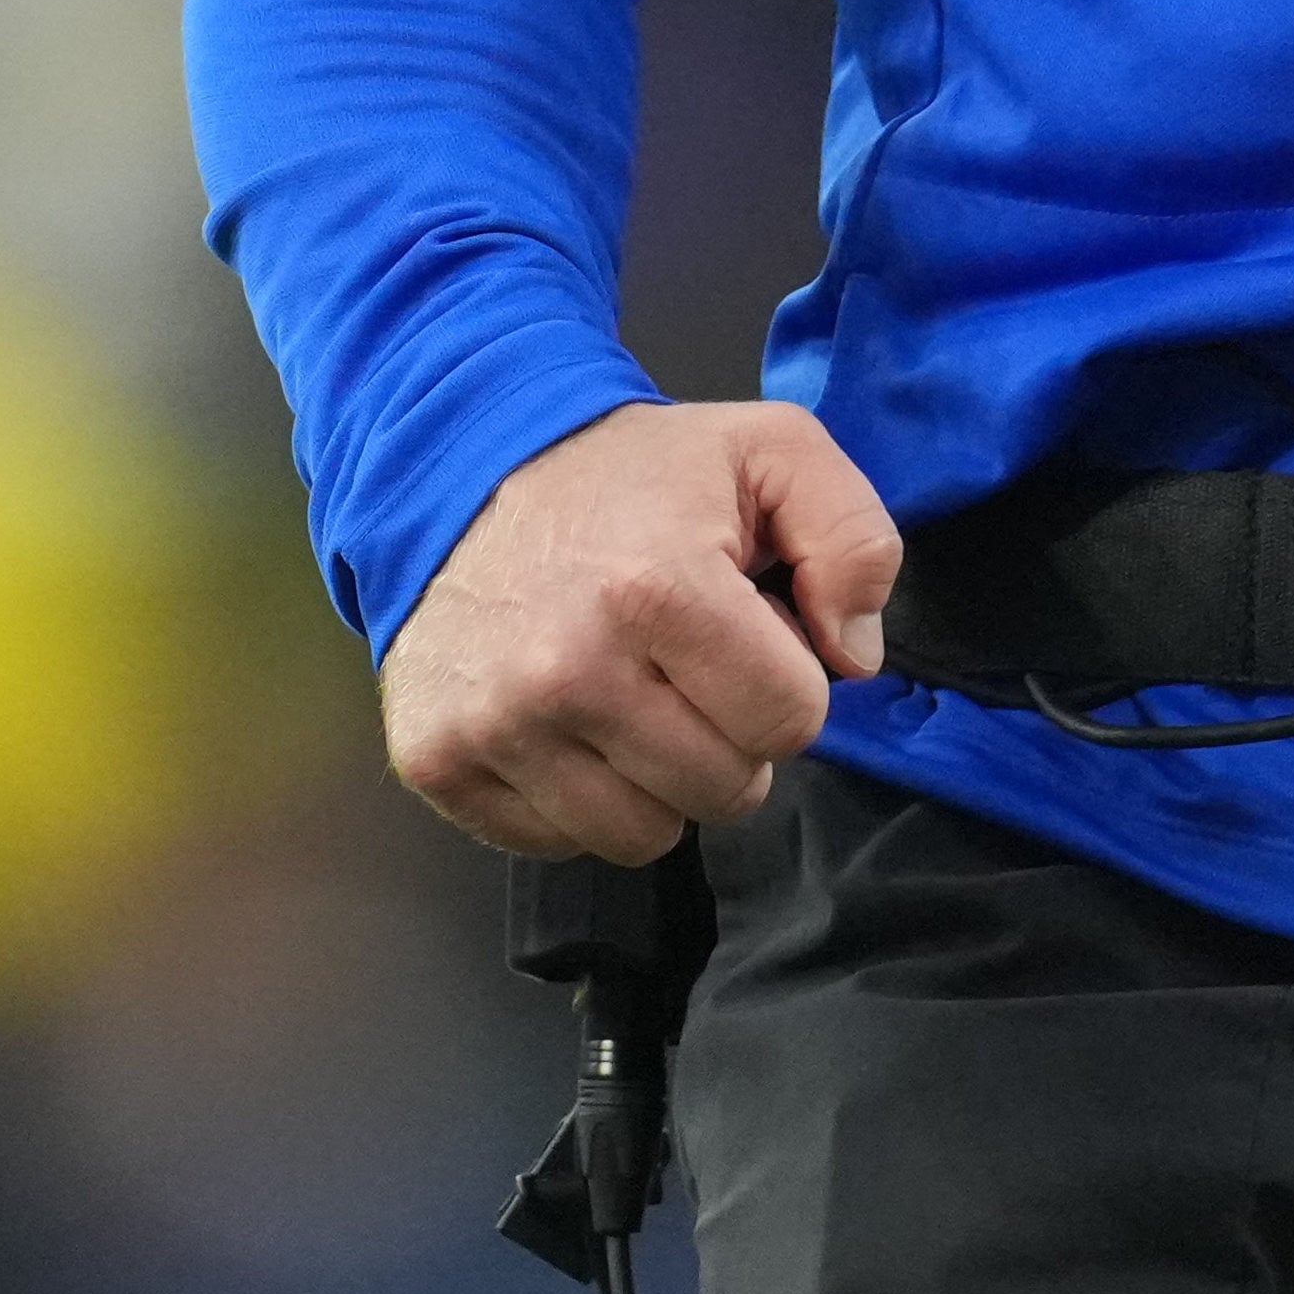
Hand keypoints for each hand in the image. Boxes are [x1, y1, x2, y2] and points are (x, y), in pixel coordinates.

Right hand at [376, 399, 903, 865]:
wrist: (461, 466)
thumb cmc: (630, 473)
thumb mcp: (768, 451)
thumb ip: (853, 538)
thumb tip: (854, 659)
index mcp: (660, 588)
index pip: (790, 721)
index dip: (787, 679)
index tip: (746, 633)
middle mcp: (568, 670)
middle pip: (725, 791)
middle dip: (729, 734)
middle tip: (686, 665)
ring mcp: (495, 725)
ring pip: (643, 838)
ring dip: (657, 780)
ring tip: (631, 693)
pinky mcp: (439, 761)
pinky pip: (555, 843)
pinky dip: (577, 797)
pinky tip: (567, 719)